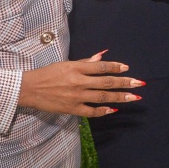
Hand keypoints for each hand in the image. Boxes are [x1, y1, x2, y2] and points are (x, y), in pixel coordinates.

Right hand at [18, 50, 143, 116]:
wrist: (29, 89)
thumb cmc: (48, 74)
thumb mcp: (66, 64)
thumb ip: (85, 62)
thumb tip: (102, 56)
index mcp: (76, 68)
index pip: (101, 67)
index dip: (115, 67)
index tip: (127, 68)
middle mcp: (78, 82)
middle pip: (106, 82)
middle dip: (125, 83)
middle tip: (140, 84)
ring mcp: (76, 97)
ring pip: (102, 97)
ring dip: (120, 97)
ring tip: (133, 97)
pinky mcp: (71, 109)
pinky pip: (91, 111)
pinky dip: (103, 111)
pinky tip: (114, 110)